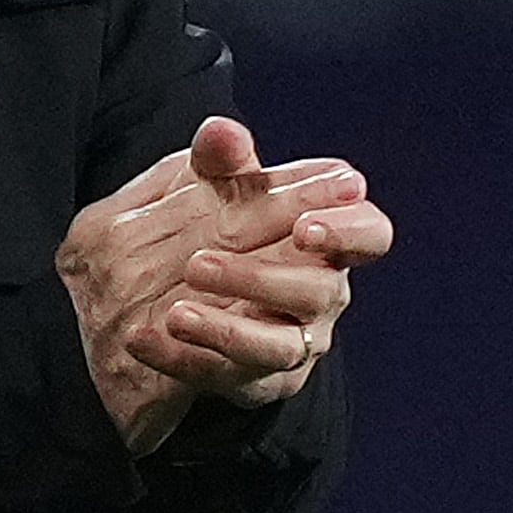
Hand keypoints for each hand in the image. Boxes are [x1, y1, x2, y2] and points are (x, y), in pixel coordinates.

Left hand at [128, 117, 391, 411]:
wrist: (180, 287)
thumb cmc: (225, 224)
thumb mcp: (218, 187)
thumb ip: (223, 161)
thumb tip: (220, 130)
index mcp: (329, 239)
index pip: (369, 234)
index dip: (350, 231)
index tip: (306, 226)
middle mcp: (321, 295)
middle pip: (316, 291)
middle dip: (261, 278)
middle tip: (197, 263)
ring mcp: (293, 342)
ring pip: (276, 346)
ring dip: (225, 330)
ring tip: (175, 314)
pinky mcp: (258, 381)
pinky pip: (227, 377)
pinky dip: (183, 361)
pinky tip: (143, 341)